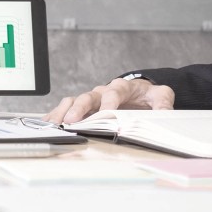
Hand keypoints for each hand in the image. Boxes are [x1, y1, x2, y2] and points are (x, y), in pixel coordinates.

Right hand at [44, 78, 174, 123]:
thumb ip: (162, 103)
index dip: (109, 103)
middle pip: (88, 96)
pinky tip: (47, 124)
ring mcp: (90, 99)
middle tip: (71, 120)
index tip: (106, 114)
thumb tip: (164, 112)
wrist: (139, 93)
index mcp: (122, 87)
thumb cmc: (146, 96)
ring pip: (73, 101)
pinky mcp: (82, 107)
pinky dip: (56, 115)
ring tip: (54, 124)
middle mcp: (102, 92)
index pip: (114, 92)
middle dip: (79, 108)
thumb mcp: (160, 96)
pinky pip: (66, 108)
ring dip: (63, 112)